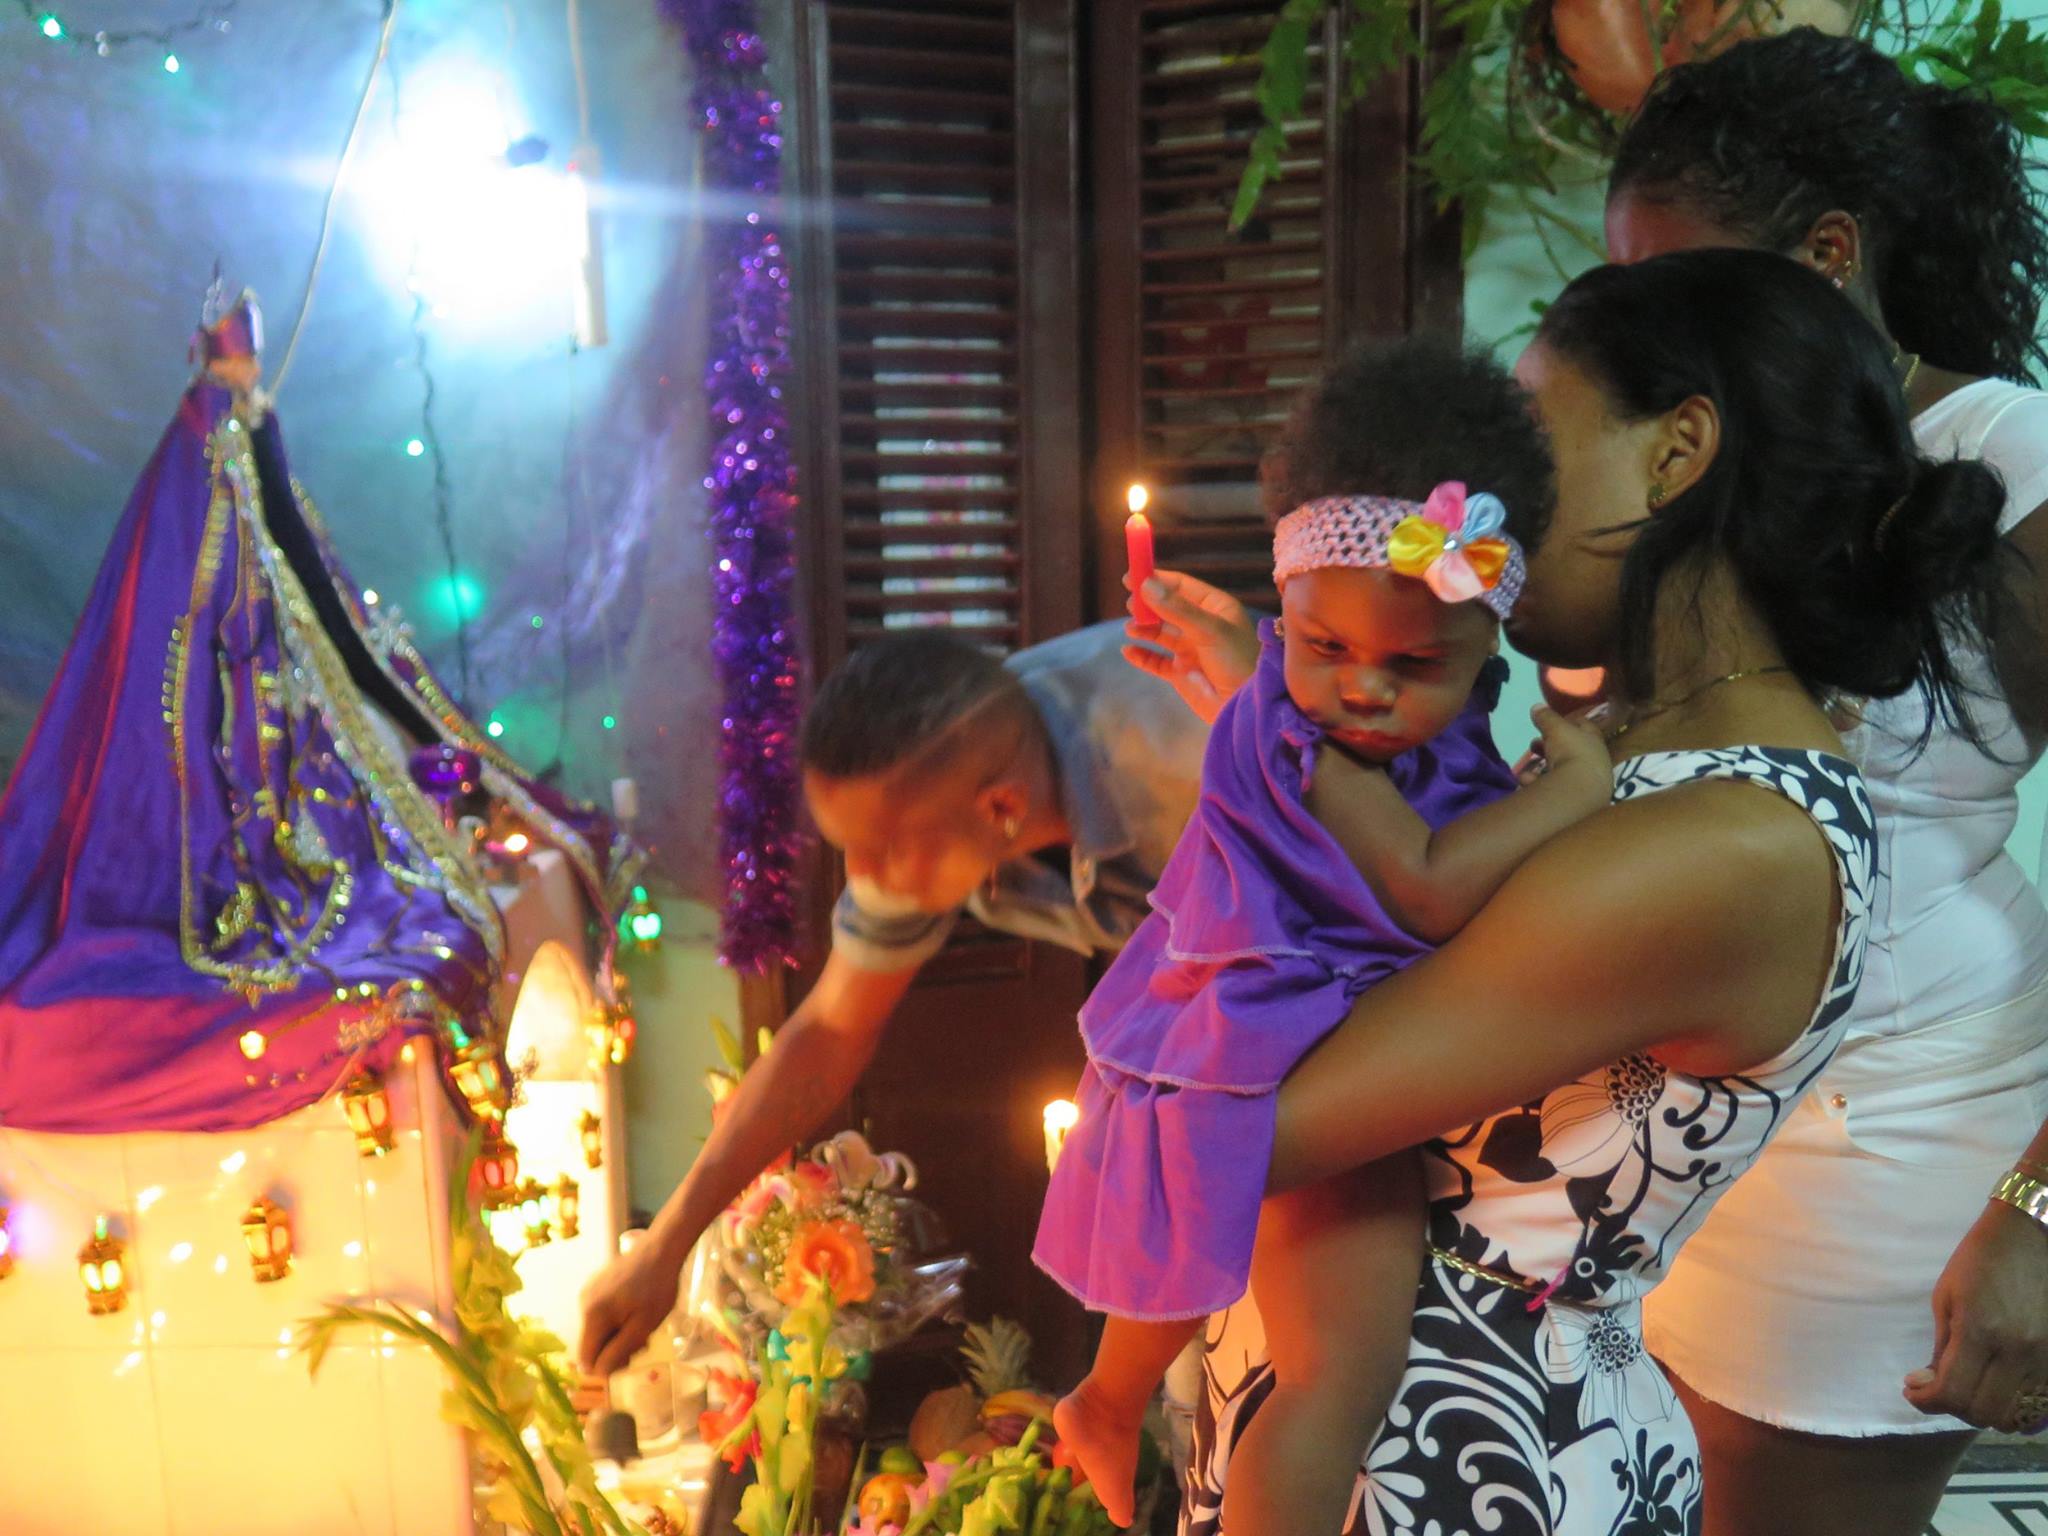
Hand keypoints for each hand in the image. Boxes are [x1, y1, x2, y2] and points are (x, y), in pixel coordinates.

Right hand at [579, 1230, 686, 1376]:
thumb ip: (618, 1352)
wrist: (662, 1248)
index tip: (631, 1358)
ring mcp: (589, 1293)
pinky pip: (602, 1315)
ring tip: (644, 1323)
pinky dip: (618, 1320)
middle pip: (593, 1344)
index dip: (607, 1366)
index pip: (586, 1359)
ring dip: (619, 1335)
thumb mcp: (643, 1326)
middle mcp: (583, 1304)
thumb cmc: (657, 1288)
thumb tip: (598, 1374)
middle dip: (616, 1349)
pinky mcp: (597, 1286)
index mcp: (591, 1315)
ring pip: (599, 1330)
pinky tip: (637, 1310)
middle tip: (643, 1340)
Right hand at [1120, 569, 1259, 723]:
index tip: (1132, 576)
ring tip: (1131, 627)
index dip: (1158, 580)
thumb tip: (1145, 585)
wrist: (1245, 705)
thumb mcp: (1208, 629)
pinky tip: (1129, 650)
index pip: (1182, 586)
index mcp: (1215, 608)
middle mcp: (1202, 625)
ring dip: (1144, 628)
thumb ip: (1176, 608)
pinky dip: (1142, 655)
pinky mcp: (1181, 672)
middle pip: (1168, 608)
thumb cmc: (1236, 661)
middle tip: (1130, 604)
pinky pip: (1156, 660)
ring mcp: (1190, 649)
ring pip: (1160, 632)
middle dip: (1148, 605)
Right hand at [1525, 705, 1611, 808]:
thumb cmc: (1571, 751)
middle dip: (1550, 745)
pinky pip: (1553, 786)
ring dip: (1544, 764)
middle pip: (1570, 749)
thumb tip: (1536, 706)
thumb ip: (1546, 717)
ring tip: (1529, 763)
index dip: (1568, 721)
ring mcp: (1584, 779)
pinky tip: (1526, 780)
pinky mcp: (1574, 797)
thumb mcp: (1556, 728)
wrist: (1579, 791)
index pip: (1583, 726)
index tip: (1552, 721)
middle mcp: (1593, 759)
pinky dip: (1539, 782)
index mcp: (1593, 739)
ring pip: (1561, 768)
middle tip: (1535, 743)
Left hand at [1904, 1199, 2047, 1428]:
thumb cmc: (1981, 1259)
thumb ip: (1942, 1346)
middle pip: (1985, 1412)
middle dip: (1954, 1408)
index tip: (1913, 1389)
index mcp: (1981, 1331)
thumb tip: (1928, 1383)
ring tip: (1970, 1391)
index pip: (1952, 1393)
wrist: (2034, 1237)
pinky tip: (2001, 1392)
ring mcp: (2047, 1359)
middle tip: (1939, 1390)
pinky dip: (2019, 1409)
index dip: (1926, 1402)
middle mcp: (2019, 1352)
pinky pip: (2042, 1407)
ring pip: (2016, 1417)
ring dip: (1987, 1412)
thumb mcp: (1947, 1296)